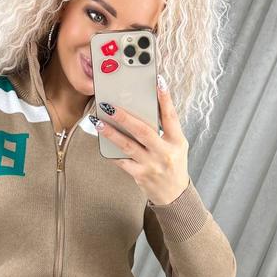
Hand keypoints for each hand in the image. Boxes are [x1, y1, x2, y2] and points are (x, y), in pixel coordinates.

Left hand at [91, 75, 189, 204]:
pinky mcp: (140, 175)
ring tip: (99, 122)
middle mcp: (165, 152)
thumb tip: (147, 106)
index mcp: (177, 141)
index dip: (165, 99)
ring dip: (111, 133)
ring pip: (128, 146)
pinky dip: (111, 151)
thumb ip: (165, 128)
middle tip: (109, 106)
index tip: (158, 82)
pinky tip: (101, 142)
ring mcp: (152, 165)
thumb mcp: (177, 145)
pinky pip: (122, 161)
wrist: (174, 194)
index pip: (171, 117)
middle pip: (144, 131)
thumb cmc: (173, 164)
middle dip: (125, 117)